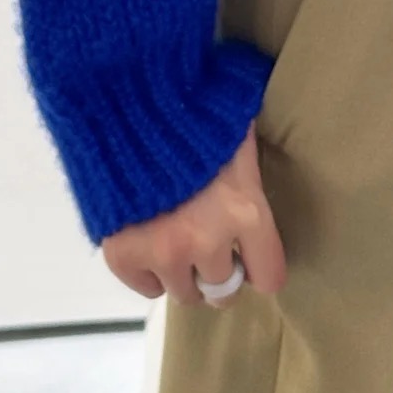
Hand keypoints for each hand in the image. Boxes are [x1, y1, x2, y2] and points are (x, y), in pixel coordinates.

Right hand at [100, 121, 286, 306]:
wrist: (129, 99)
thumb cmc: (197, 109)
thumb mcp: (240, 136)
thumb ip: (251, 175)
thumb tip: (267, 185)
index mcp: (245, 211)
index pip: (268, 275)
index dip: (261, 267)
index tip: (253, 258)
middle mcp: (206, 241)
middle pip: (223, 290)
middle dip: (221, 273)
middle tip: (213, 251)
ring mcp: (162, 253)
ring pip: (184, 292)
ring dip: (185, 272)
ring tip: (179, 240)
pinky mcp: (123, 256)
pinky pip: (148, 287)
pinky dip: (150, 270)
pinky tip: (150, 238)